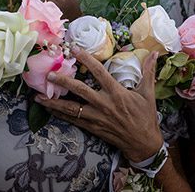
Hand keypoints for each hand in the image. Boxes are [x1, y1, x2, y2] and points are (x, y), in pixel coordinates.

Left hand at [36, 48, 163, 162]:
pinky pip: (73, 120)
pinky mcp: (93, 128)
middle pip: (80, 91)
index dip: (87, 60)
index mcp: (117, 93)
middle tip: (49, 74)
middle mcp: (104, 104)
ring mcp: (97, 117)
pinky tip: (49, 110)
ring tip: (39, 96)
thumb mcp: (148, 94)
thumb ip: (148, 73)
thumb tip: (155, 54)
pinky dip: (60, 114)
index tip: (75, 49)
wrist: (143, 144)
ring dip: (54, 102)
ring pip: (72, 108)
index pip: (99, 73)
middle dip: (63, 82)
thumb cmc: (145, 118)